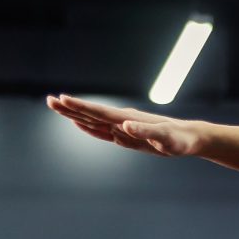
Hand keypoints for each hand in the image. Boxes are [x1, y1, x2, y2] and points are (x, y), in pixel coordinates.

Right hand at [45, 93, 210, 157]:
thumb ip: (145, 132)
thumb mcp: (164, 138)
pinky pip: (103, 131)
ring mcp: (123, 127)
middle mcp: (122, 120)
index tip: (61, 99)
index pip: (98, 112)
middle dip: (69, 108)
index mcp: (128, 119)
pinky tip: (79, 122)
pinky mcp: (126, 135)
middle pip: (91, 113)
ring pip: (93, 121)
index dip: (79, 107)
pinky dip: (89, 127)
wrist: (189, 138)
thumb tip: (125, 125)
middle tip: (49, 100)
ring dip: (74, 115)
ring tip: (57, 107)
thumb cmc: (179, 139)